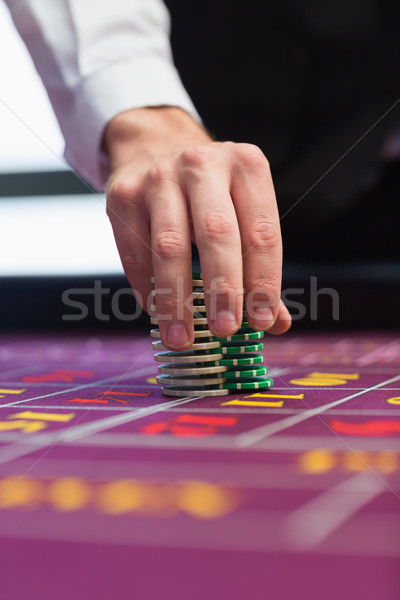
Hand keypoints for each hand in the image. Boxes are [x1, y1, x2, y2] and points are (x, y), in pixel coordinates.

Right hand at [103, 107, 290, 349]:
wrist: (154, 145)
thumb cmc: (209, 191)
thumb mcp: (242, 210)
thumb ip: (259, 264)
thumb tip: (276, 322)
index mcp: (246, 167)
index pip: (262, 232)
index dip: (264, 280)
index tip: (263, 321)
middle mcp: (203, 165)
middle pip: (216, 234)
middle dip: (223, 289)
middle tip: (225, 330)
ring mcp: (159, 177)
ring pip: (170, 247)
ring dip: (177, 300)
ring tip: (182, 337)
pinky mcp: (123, 194)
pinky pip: (135, 252)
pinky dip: (147, 288)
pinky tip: (157, 311)